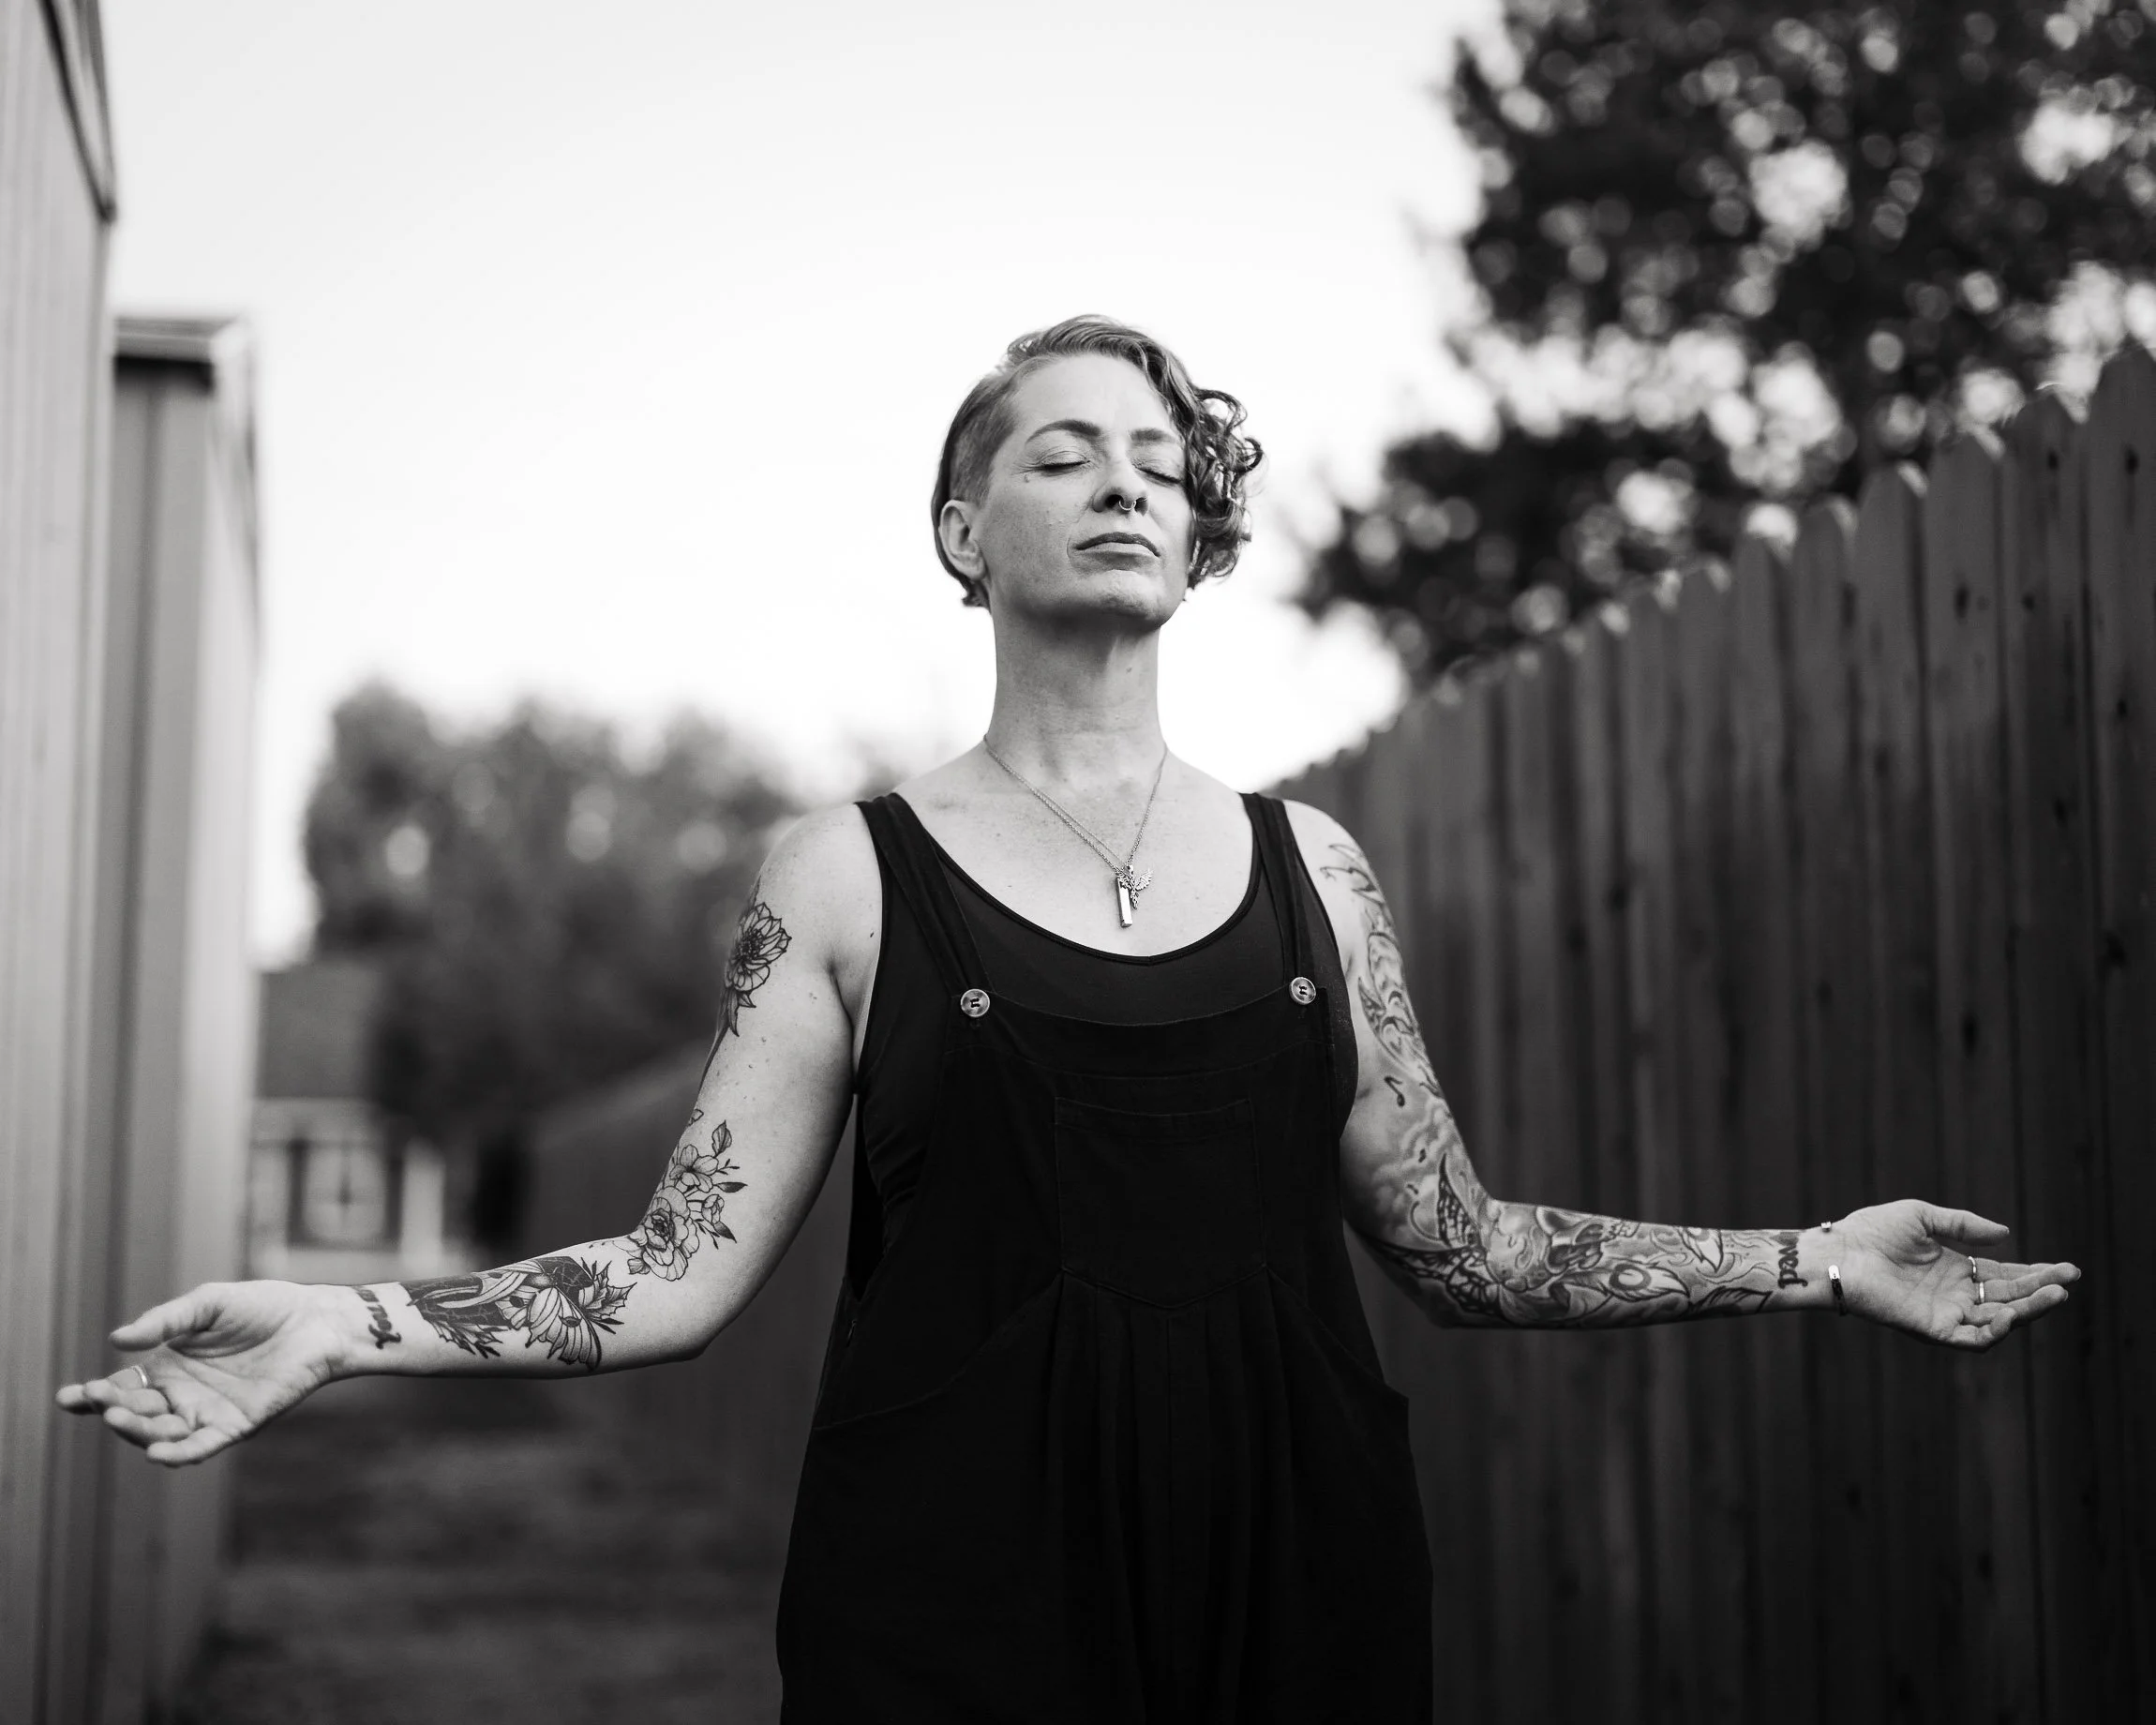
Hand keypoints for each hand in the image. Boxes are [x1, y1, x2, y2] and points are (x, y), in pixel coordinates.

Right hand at [53, 1280, 348, 1465]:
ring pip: (161, 1433)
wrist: (316, 1320)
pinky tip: (158, 1453)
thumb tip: (117, 1339)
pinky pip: (201, 1446)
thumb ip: (166, 1320)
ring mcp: (206, 1413)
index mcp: (167, 1366)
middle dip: (113, 1410)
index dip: (93, 1396)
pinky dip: (179, 1453)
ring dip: (139, 1430)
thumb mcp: (209, 1303)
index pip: (120, 1386)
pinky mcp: (236, 1425)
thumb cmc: (263, 1308)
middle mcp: (181, 1395)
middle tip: (99, 1401)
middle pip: (135, 1412)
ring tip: (120, 1417)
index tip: (67, 1398)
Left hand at [1832, 1201, 2078, 1349]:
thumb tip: (2006, 1235)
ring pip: (1997, 1320)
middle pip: (2009, 1298)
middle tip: (2069, 1281)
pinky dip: (1992, 1331)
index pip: (2007, 1276)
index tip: (2068, 1269)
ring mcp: (1944, 1313)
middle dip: (2041, 1291)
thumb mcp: (1922, 1217)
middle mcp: (1954, 1294)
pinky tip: (2008, 1315)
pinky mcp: (1929, 1329)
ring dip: (2027, 1311)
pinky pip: (1969, 1338)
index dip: (2037, 1273)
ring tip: (2053, 1295)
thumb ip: (1963, 1225)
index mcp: (1955, 1269)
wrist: (1837, 1252)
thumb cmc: (1870, 1231)